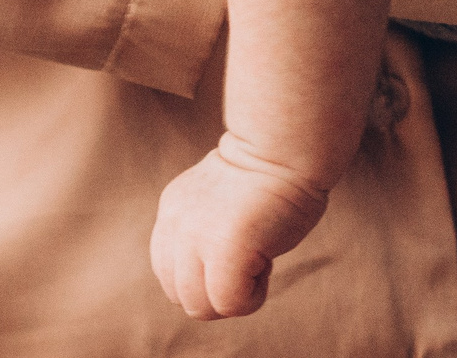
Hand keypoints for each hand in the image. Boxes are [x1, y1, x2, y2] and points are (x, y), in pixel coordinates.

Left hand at [148, 138, 330, 320]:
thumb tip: (211, 278)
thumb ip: (202, 230)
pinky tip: (267, 263)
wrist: (288, 148)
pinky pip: (229, 303)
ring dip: (235, 297)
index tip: (237, 250)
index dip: (205, 277)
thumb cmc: (271, 176)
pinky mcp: (223, 249)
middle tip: (250, 258)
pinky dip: (253, 297)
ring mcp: (196, 237)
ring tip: (258, 258)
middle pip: (181, 297)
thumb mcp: (218, 202)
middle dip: (218, 293)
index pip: (168, 273)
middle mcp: (176, 225)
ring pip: (200, 307)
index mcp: (172, 212)